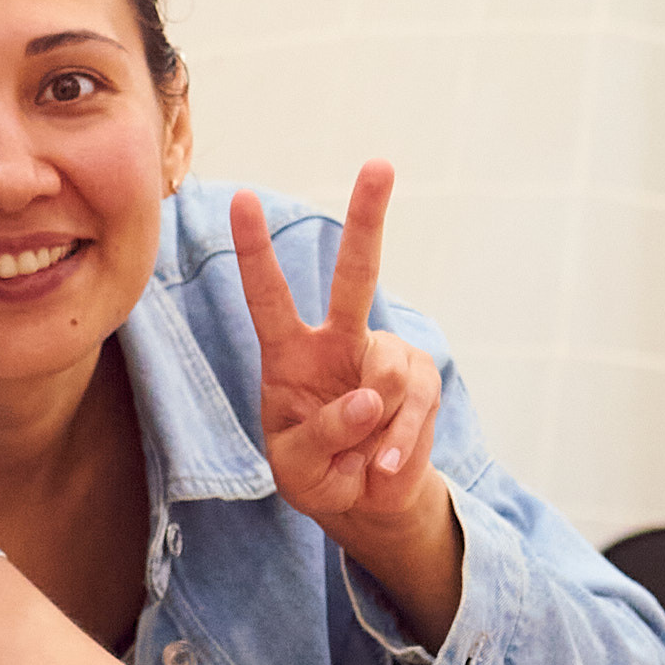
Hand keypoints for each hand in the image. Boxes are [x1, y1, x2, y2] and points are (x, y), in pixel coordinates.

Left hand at [233, 163, 443, 532]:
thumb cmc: (317, 472)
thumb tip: (368, 397)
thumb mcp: (297, 469)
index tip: (242, 198)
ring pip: (388, 371)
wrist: (367, 500)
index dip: (255, 250)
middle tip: (380, 164)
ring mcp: (383, 356)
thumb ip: (320, 436)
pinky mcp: (421, 380)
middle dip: (368, 217)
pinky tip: (385, 465)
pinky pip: (415, 406)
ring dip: (376, 424)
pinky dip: (400, 445)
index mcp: (289, 354)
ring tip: (362, 458)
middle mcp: (337, 341)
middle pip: (355, 273)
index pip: (267, 296)